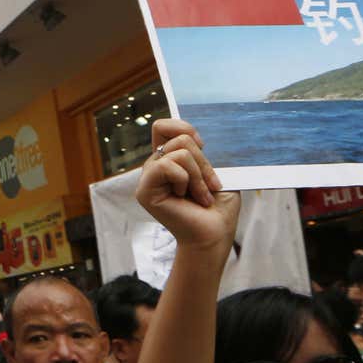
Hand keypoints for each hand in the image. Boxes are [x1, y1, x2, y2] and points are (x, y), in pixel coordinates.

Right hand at [136, 119, 239, 254]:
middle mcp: (156, 167)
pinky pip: (166, 166)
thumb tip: (193, 137)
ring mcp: (148, 178)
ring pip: (177, 151)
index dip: (183, 127)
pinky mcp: (144, 190)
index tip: (203, 146)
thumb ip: (200, 152)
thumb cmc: (217, 209)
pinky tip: (185, 197)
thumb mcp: (215, 172)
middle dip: (202, 161)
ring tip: (201, 196)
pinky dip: (185, 179)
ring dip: (198, 174)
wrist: (214, 235)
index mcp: (169, 161)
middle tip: (209, 186)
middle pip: (178, 138)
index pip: (163, 127)